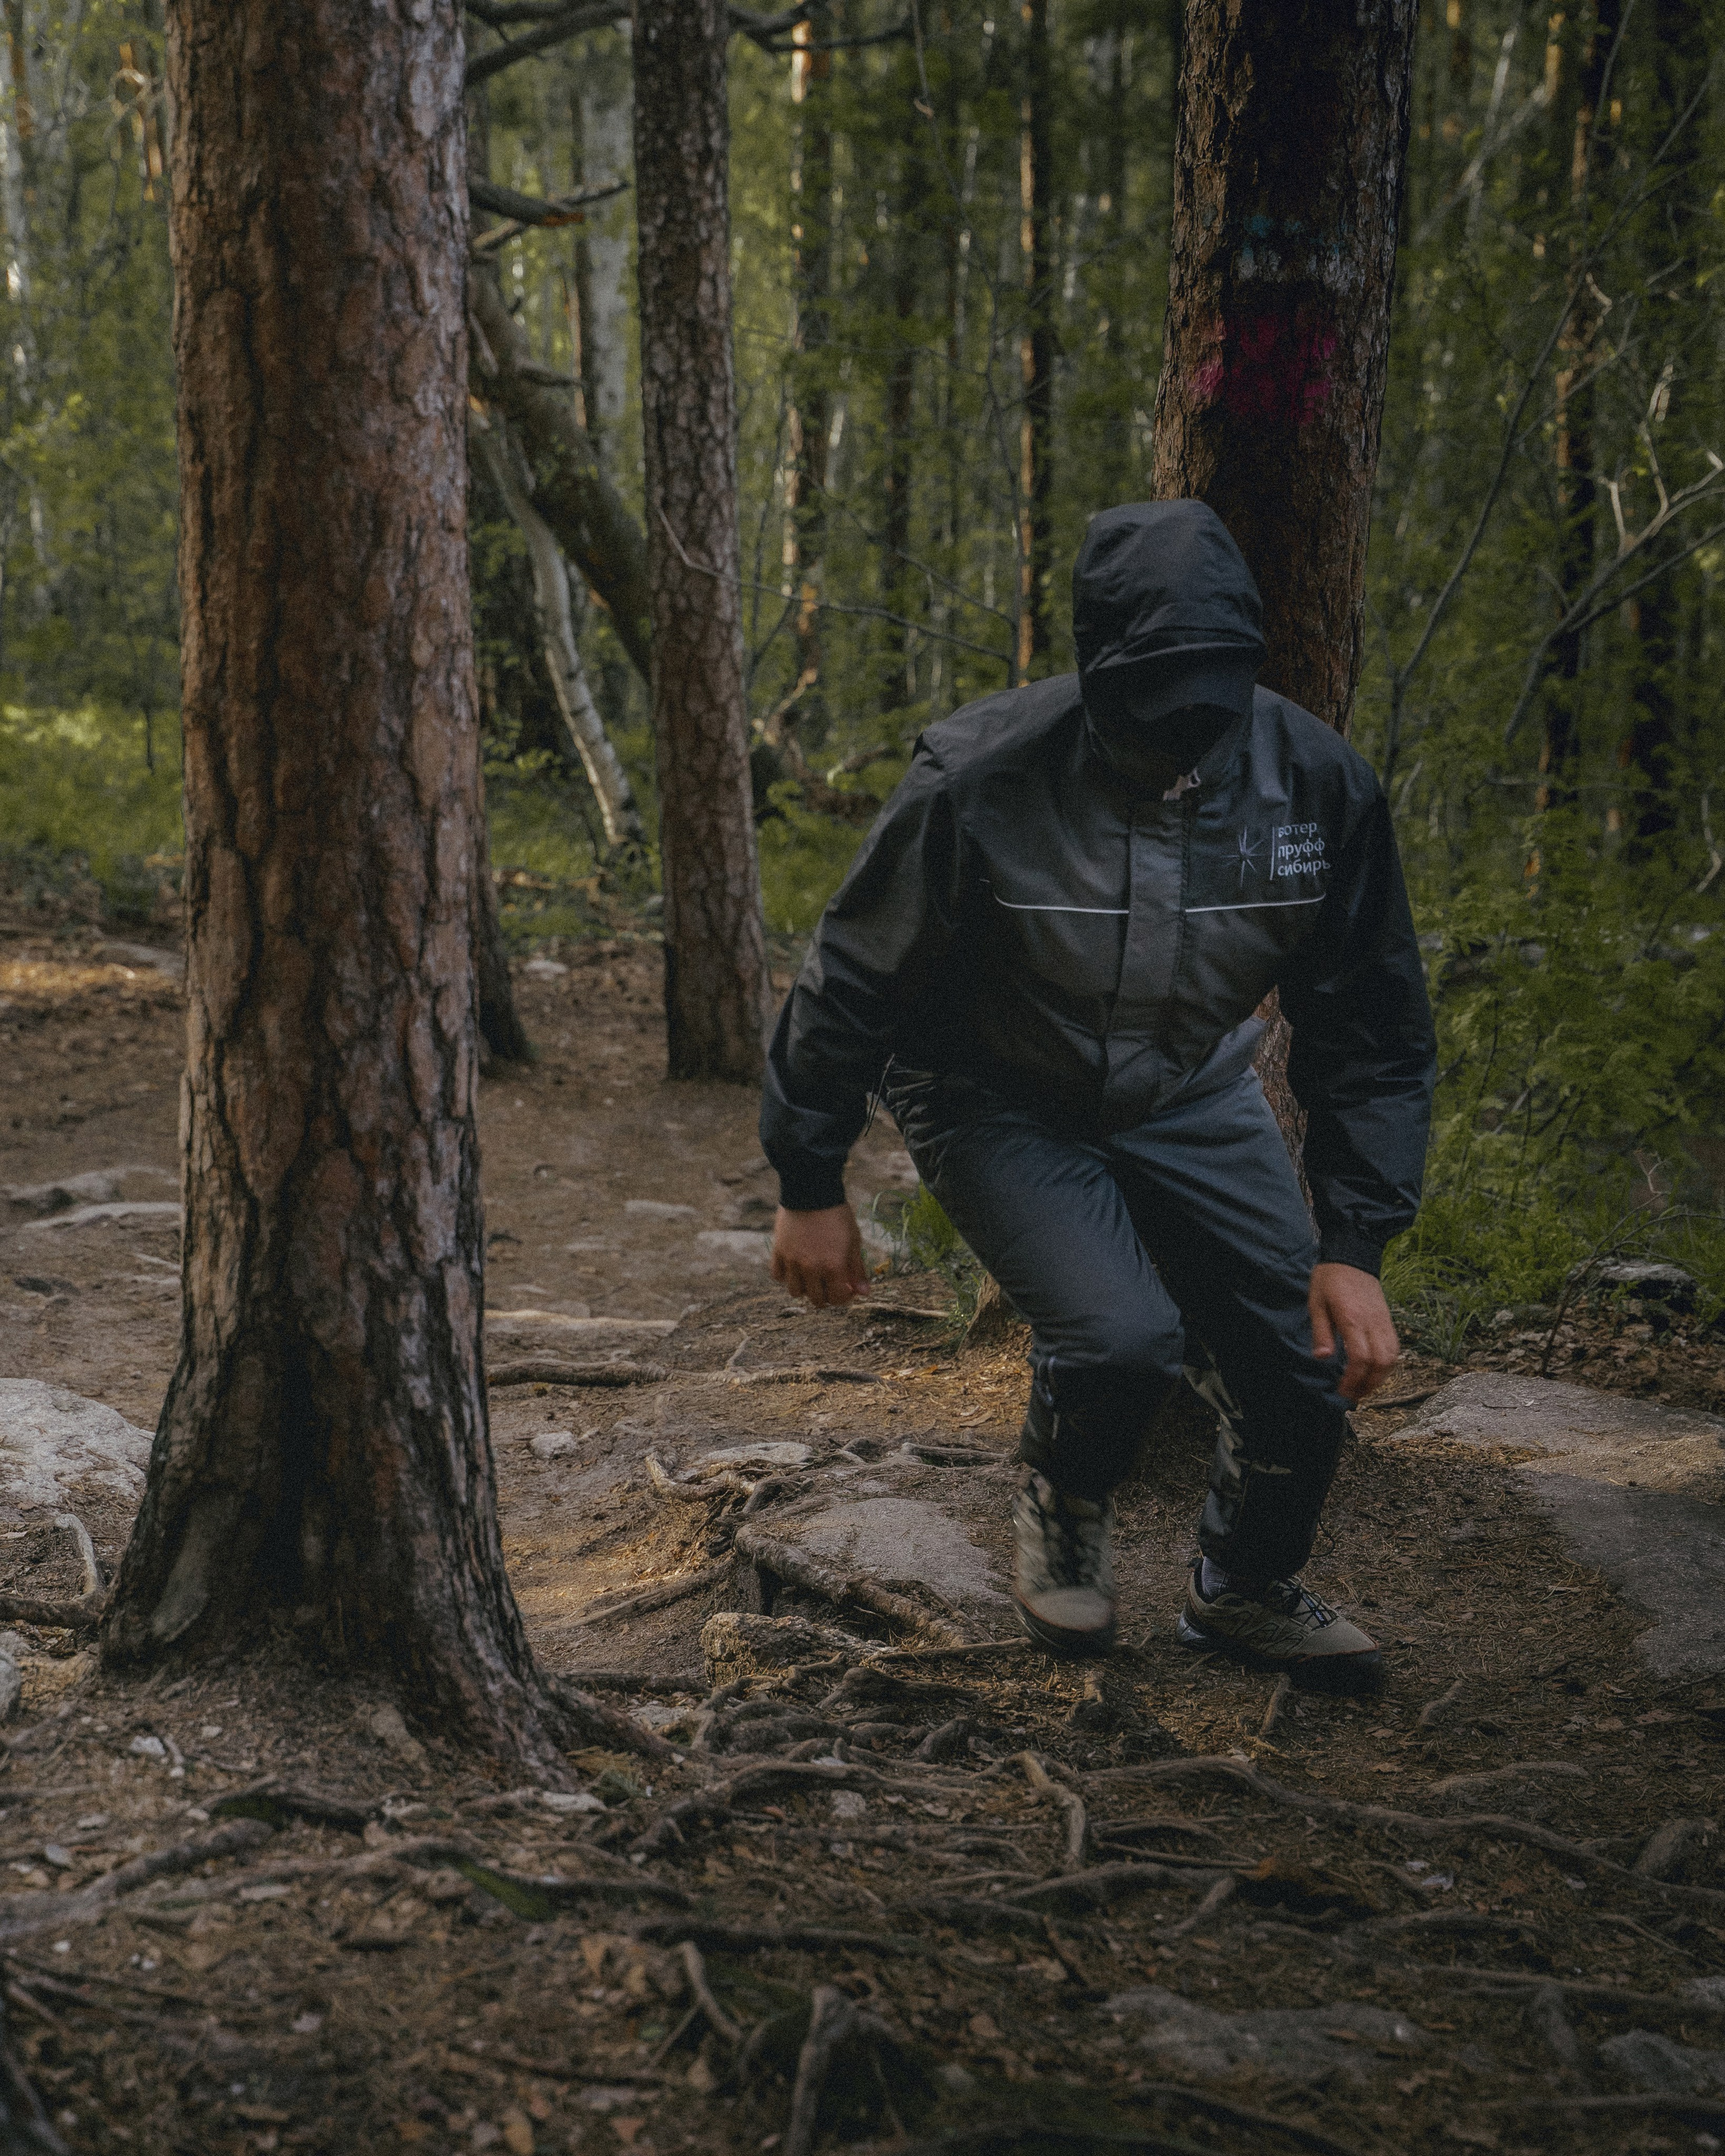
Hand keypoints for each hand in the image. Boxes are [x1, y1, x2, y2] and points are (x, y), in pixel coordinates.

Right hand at [771, 1203, 868, 1309]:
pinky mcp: (778, 1252)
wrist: (812, 1192)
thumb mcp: (853, 1241)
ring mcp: (792, 1261)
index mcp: (833, 1267)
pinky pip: (778, 1276)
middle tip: (830, 1283)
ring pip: (795, 1292)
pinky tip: (795, 1266)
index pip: (837, 1299)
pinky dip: (786, 1275)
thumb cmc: (837, 1216)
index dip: (844, 1297)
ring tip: (812, 1276)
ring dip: (805, 1288)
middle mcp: (811, 1269)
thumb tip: (864, 1293)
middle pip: (816, 1300)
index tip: (847, 1288)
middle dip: (826, 1295)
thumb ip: (857, 1269)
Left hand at [1308, 1262, 1399, 1402]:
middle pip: (1381, 1363)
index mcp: (1352, 1319)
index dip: (1353, 1379)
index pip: (1360, 1358)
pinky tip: (1374, 1371)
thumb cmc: (1330, 1280)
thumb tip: (1323, 1358)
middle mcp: (1373, 1323)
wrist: (1352, 1256)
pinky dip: (1387, 1365)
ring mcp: (1384, 1322)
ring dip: (1380, 1378)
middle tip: (1354, 1395)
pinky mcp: (1388, 1320)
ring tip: (1364, 1387)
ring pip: (1392, 1358)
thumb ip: (1321, 1332)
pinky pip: (1395, 1348)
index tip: (1343, 1390)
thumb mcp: (1316, 1304)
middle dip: (1369, 1385)